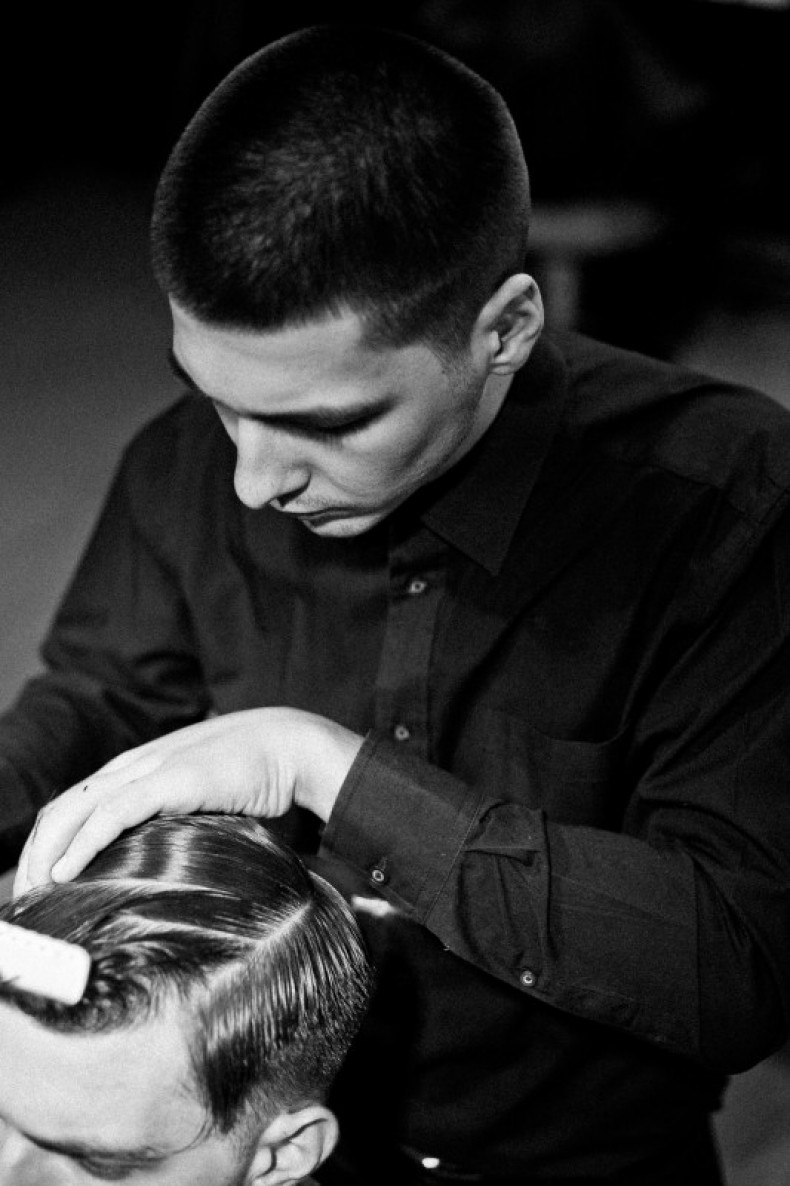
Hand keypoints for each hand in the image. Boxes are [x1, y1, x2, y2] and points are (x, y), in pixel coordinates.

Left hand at [13, 708, 363, 894]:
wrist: (290, 746)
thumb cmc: (254, 776)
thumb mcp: (201, 801)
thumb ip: (174, 821)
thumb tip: (160, 868)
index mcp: (137, 768)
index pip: (73, 806)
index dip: (49, 844)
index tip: (41, 886)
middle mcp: (133, 765)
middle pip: (62, 810)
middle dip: (35, 855)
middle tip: (28, 899)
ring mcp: (149, 769)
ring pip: (75, 811)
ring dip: (46, 856)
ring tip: (37, 893)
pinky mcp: (168, 780)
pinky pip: (110, 814)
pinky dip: (82, 844)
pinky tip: (65, 871)